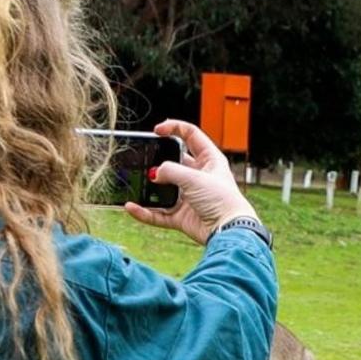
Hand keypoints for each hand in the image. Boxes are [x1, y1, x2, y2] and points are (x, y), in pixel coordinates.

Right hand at [123, 119, 257, 243]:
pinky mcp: (183, 216)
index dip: (174, 128)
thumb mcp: (194, 178)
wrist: (228, 231)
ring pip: (164, 189)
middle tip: (143, 161)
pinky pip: (159, 213)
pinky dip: (145, 212)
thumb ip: (170, 171)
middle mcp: (199, 177)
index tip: (157, 130)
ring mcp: (190, 197)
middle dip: (158, 162)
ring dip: (149, 188)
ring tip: (135, 184)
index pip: (191, 135)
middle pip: (173, 162)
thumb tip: (154, 174)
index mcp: (209, 160)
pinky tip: (132, 207)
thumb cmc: (222, 200)